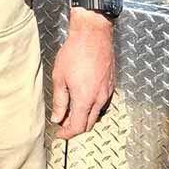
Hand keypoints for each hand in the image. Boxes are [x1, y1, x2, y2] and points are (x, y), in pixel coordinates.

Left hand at [50, 9, 115, 138]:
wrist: (93, 34)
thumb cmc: (74, 52)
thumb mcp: (60, 76)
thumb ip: (59, 100)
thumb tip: (57, 118)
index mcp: (85, 99)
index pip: (77, 127)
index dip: (67, 133)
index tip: (59, 133)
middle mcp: (99, 99)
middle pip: (89, 124)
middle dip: (75, 127)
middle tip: (63, 122)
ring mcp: (107, 92)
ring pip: (97, 114)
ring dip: (84, 116)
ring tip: (71, 109)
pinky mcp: (111, 84)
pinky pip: (102, 102)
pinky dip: (92, 106)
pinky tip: (83, 97)